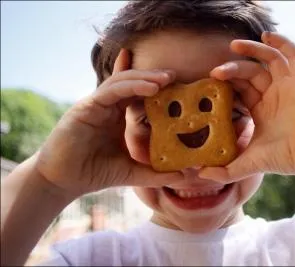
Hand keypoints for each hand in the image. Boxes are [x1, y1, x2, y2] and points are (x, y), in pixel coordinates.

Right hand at [35, 49, 182, 198]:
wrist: (64, 181)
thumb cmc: (95, 173)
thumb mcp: (132, 172)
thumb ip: (156, 172)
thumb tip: (184, 175)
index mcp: (118, 116)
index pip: (139, 94)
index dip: (156, 86)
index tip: (178, 84)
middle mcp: (109, 106)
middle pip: (133, 83)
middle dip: (153, 77)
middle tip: (175, 75)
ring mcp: (97, 104)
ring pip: (123, 82)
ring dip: (145, 77)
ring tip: (166, 78)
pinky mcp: (86, 107)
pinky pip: (111, 91)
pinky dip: (131, 86)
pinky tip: (150, 87)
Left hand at [200, 32, 294, 182]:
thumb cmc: (286, 159)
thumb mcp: (249, 163)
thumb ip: (226, 170)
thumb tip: (200, 173)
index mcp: (261, 109)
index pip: (240, 89)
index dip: (226, 84)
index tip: (209, 82)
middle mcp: (274, 94)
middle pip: (250, 73)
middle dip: (232, 69)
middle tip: (215, 71)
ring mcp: (289, 85)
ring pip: (268, 60)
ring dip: (252, 49)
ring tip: (233, 45)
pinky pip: (293, 55)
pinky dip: (282, 43)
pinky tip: (267, 35)